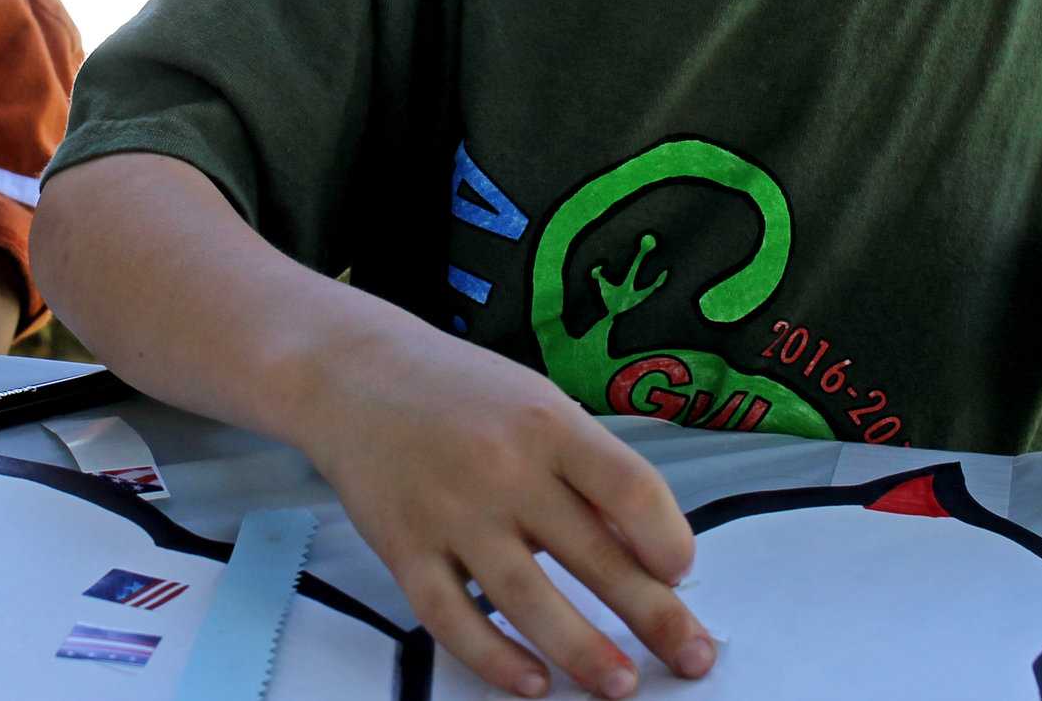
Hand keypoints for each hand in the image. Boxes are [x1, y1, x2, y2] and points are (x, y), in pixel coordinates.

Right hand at [296, 327, 713, 697]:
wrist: (351, 372)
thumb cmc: (456, 390)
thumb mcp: (533, 402)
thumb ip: (584, 466)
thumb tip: (643, 545)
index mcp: (546, 421)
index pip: (629, 488)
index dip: (667, 538)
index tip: (680, 571)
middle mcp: (502, 467)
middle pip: (593, 555)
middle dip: (652, 616)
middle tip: (690, 655)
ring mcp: (450, 512)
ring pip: (528, 599)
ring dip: (582, 651)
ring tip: (620, 685)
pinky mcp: (403, 549)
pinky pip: (453, 619)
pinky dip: (494, 658)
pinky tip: (531, 682)